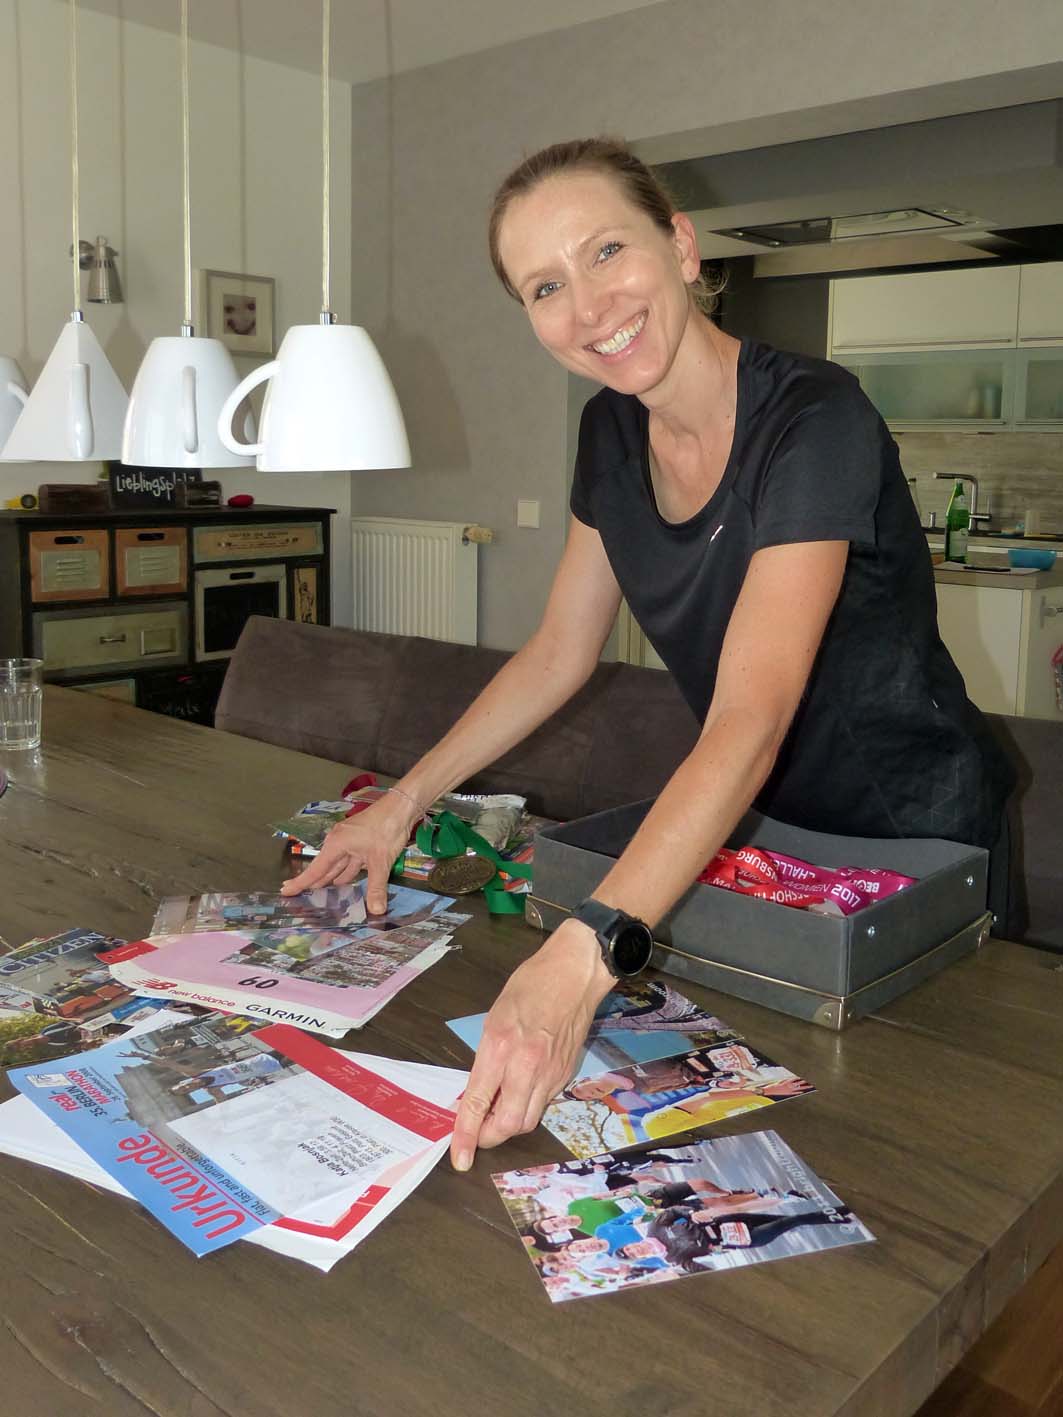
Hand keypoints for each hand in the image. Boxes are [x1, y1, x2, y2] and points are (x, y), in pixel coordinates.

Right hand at [280, 793, 415, 911]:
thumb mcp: (380, 861)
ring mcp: (350, 841)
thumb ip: (376, 887)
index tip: (285, 890)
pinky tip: (344, 882)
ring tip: (320, 894)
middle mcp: (339, 842)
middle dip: (313, 882)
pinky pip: (349, 861)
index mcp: (336, 844)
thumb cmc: (386, 829)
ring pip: (337, 865)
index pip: (316, 869)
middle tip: (299, 896)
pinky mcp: (361, 842)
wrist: (401, 807)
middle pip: (324, 867)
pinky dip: (346, 872)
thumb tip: (376, 911)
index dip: (301, 882)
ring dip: (330, 879)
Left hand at [450, 919, 613, 1171]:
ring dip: (509, 1125)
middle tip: (477, 1132)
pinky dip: (527, 1105)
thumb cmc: (530, 985)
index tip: (458, 1158)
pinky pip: (543, 1102)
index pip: (477, 1102)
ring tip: (496, 1113)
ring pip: (528, 1120)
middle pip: (508, 1125)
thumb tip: (478, 1090)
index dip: (465, 1135)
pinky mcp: (566, 1074)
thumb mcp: (495, 1017)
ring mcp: (550, 1073)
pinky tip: (520, 1091)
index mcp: (501, 1047)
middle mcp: (526, 1066)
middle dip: (489, 1137)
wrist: (574, 973)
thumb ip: (487, 1056)